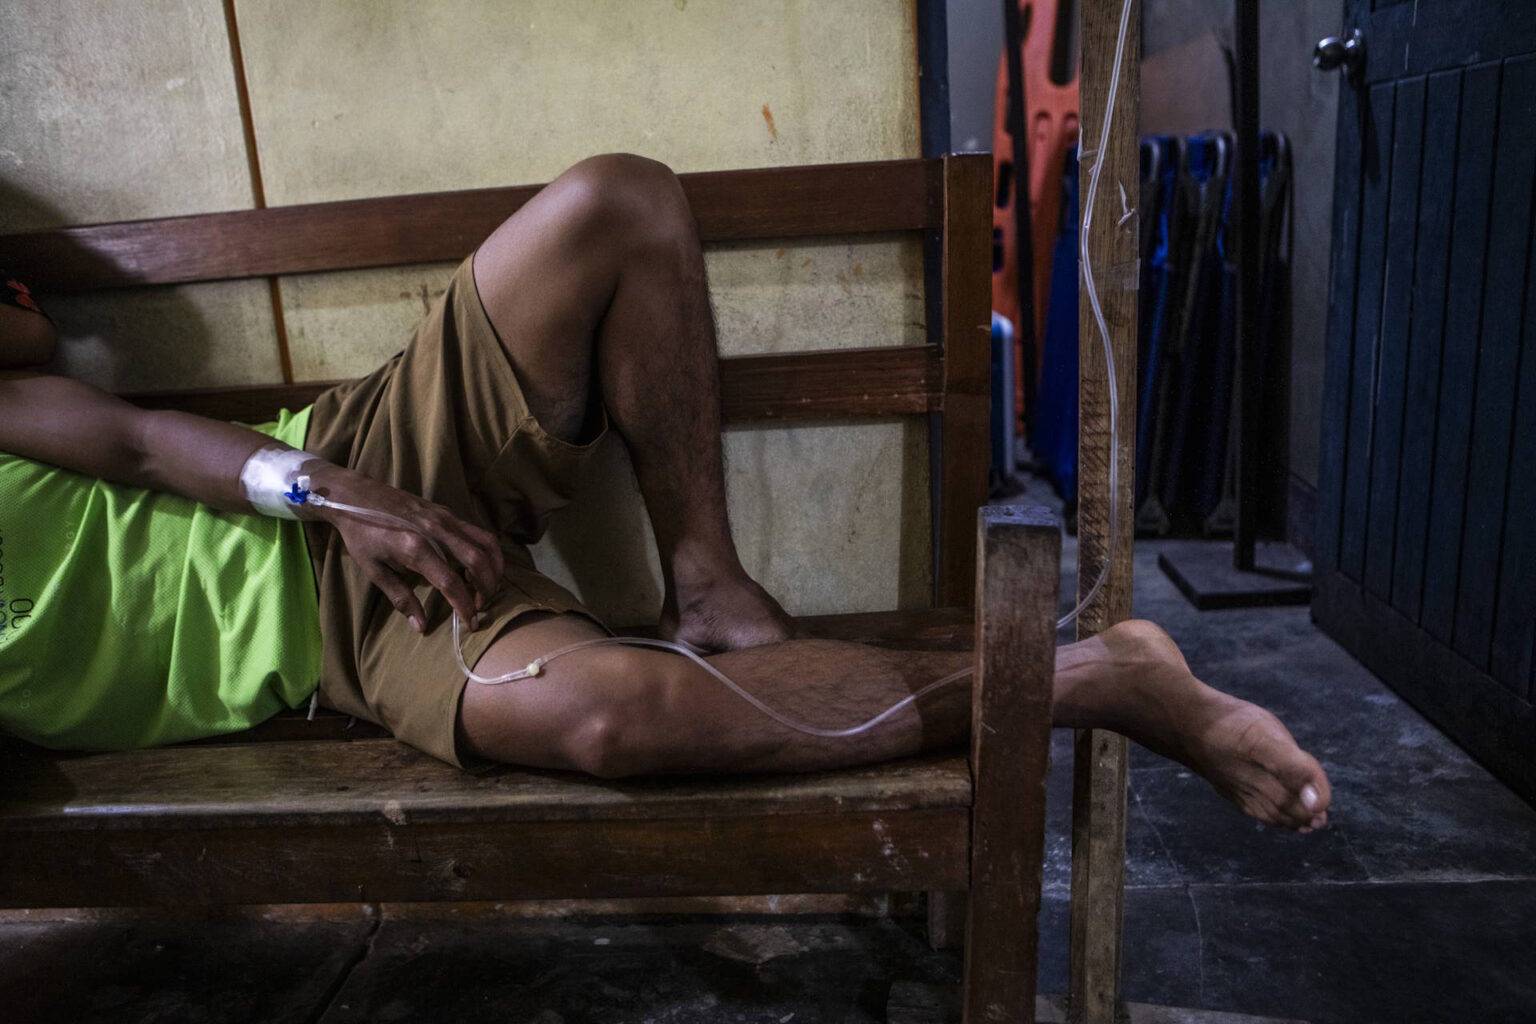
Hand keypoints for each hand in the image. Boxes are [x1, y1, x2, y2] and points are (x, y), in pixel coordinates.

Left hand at [301, 461, 504, 632]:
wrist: (355, 495)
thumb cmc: (360, 535)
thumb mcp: (374, 570)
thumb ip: (401, 597)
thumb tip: (421, 626)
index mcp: (415, 547)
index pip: (450, 582)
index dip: (464, 605)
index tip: (470, 623)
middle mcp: (436, 530)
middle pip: (477, 561)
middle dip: (486, 588)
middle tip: (481, 606)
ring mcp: (445, 518)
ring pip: (485, 542)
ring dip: (493, 568)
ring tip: (487, 587)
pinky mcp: (447, 511)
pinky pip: (478, 532)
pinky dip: (486, 552)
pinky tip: (477, 566)